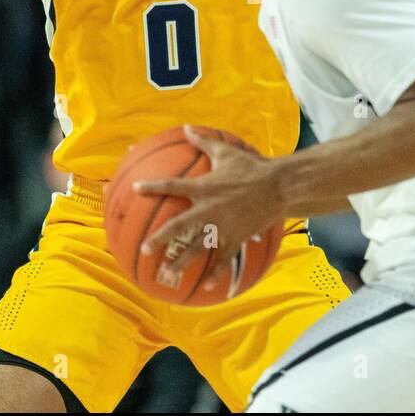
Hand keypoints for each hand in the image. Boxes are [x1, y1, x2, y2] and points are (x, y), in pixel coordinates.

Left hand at [133, 126, 284, 286]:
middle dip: (160, 238)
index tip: (135, 189)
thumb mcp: (226, 151)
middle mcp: (208, 209)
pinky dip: (217, 273)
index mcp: (203, 188)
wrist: (279, 186)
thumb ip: (203, 142)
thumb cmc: (252, 167)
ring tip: (167, 274)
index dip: (152, 187)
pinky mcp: (236, 237)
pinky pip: (224, 259)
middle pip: (178, 226)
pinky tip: (209, 287)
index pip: (171, 187)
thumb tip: (187, 128)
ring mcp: (222, 226)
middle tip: (145, 248)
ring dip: (181, 262)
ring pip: (197, 248)